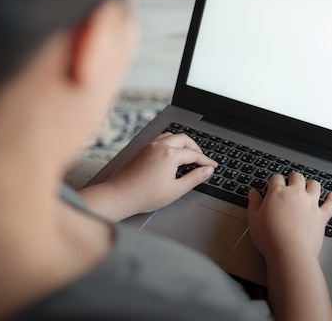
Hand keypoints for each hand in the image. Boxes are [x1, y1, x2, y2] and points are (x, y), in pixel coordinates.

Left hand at [79, 132, 216, 220]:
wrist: (118, 196)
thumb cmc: (143, 195)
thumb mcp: (175, 190)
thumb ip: (194, 178)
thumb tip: (207, 171)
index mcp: (170, 154)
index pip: (194, 154)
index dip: (206, 161)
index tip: (213, 166)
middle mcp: (159, 146)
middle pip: (184, 139)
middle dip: (196, 148)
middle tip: (202, 159)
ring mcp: (149, 146)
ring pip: (172, 136)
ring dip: (183, 143)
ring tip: (189, 154)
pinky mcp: (142, 150)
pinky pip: (161, 139)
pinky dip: (171, 142)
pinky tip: (172, 153)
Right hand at [247, 172, 331, 262]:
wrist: (290, 253)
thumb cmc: (270, 238)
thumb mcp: (254, 220)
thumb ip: (254, 204)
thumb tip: (253, 193)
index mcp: (278, 193)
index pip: (276, 178)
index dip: (275, 180)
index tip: (274, 184)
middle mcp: (296, 194)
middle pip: (297, 177)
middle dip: (293, 177)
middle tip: (291, 181)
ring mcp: (311, 204)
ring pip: (314, 185)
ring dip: (311, 184)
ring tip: (309, 185)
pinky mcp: (321, 215)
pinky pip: (330, 204)